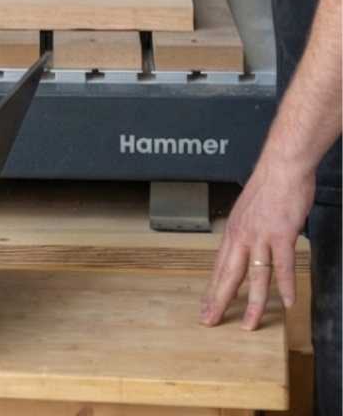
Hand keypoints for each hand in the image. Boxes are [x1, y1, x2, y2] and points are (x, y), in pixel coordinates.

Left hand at [200, 158, 313, 330]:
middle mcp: (242, 236)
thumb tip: (243, 250)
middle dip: (219, 300)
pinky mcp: (281, 234)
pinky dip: (285, 285)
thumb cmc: (268, 189)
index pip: (220, 267)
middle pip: (229, 274)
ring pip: (255, 276)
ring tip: (250, 324)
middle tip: (211, 320)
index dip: (213, 289)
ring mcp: (261, 236)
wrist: (281, 168)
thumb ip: (245, 234)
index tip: (206, 307)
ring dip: (253, 303)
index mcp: (233, 232)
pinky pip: (283, 265)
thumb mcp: (248, 213)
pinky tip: (287, 303)